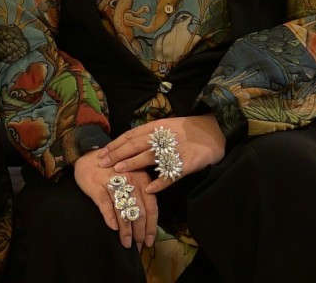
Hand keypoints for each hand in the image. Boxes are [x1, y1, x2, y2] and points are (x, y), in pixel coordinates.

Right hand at [74, 151, 158, 249]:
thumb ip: (140, 195)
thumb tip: (146, 222)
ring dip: (126, 230)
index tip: (150, 241)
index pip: (151, 207)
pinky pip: (106, 204)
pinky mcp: (97, 185)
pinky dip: (110, 218)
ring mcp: (113, 182)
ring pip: (123, 210)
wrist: (87, 155)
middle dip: (139, 232)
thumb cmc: (112, 169)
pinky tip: (113, 228)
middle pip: (139, 211)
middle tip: (138, 246)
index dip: (151, 227)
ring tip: (125, 243)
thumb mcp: (132, 176)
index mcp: (142, 178)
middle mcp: (130, 179)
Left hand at [98, 114, 225, 192]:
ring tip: (118, 171)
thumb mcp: (166, 125)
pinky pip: (171, 174)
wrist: (213, 132)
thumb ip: (148, 133)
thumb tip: (127, 142)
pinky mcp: (185, 163)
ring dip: (133, 164)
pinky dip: (160, 182)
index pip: (130, 135)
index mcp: (157, 127)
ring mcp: (174, 150)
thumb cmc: (187, 130)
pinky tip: (149, 189)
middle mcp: (163, 137)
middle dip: (117, 154)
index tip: (102, 152)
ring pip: (149, 157)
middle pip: (135, 145)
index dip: (115, 144)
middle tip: (102, 163)